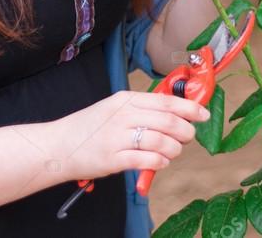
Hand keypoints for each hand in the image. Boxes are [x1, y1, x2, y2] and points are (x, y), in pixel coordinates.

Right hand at [49, 90, 209, 180]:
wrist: (58, 146)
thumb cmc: (90, 128)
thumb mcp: (114, 109)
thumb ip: (141, 110)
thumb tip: (175, 114)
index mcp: (125, 100)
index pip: (165, 101)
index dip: (189, 108)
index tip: (203, 114)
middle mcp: (122, 116)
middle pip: (168, 121)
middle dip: (186, 131)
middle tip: (187, 137)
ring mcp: (117, 138)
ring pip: (161, 142)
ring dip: (174, 149)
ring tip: (172, 152)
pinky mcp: (112, 159)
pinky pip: (146, 160)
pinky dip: (159, 162)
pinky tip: (160, 161)